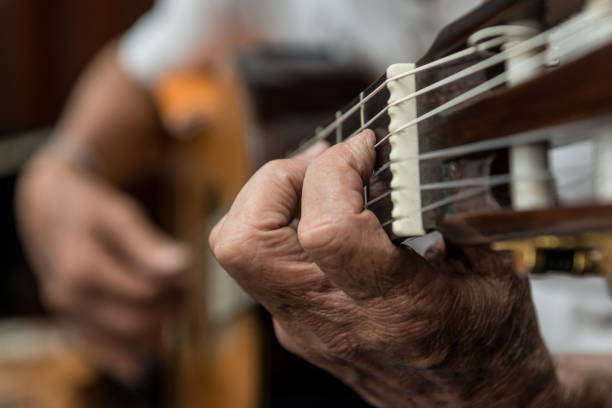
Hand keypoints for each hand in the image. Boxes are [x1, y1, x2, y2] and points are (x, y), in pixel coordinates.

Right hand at [16, 153, 187, 384]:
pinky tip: (142, 366)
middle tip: (187, 290)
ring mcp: (69, 312)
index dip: (176, 284)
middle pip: (137, 320)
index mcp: (83, 267)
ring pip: (122, 338)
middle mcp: (71, 296)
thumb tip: (182, 265)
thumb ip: (147, 243)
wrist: (47, 211)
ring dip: (154, 331)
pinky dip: (121, 358)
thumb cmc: (88, 208)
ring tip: (174, 307)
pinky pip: (97, 348)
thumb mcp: (116, 214)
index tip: (192, 272)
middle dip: (168, 308)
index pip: (146, 291)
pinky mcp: (70, 319)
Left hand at [210, 131, 560, 406]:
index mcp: (397, 308)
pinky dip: (282, 224)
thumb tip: (419, 154)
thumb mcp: (495, 271)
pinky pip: (263, 265)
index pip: (326, 228)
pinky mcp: (296, 328)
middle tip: (321, 163)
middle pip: (245, 242)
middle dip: (274, 179)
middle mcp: (335, 321)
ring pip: (239, 251)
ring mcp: (306, 329)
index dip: (336, 169)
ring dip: (267, 198)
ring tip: (315, 179)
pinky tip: (324, 213)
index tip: (365, 149)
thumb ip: (456, 212)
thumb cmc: (491, 342)